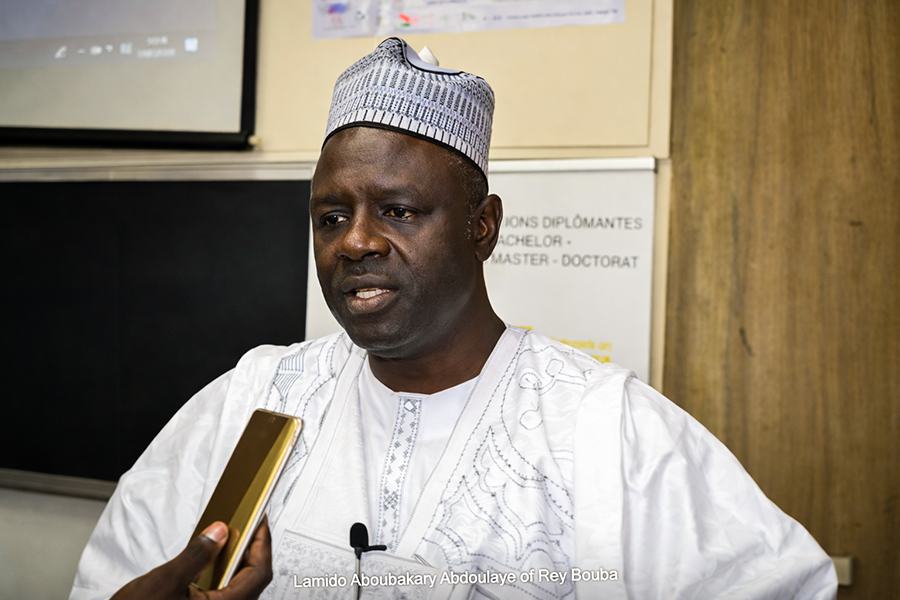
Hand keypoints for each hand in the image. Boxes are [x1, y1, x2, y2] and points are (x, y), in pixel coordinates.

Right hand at [111, 517, 272, 599]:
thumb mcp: (164, 581)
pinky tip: (212, 559)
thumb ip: (196, 555)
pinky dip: (223, 573)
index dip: (263, 542)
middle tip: (247, 524)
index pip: (259, 572)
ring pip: (239, 586)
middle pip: (253, 578)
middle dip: (252, 549)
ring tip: (229, 537)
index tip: (260, 520)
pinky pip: (225, 592)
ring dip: (237, 561)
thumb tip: (219, 532)